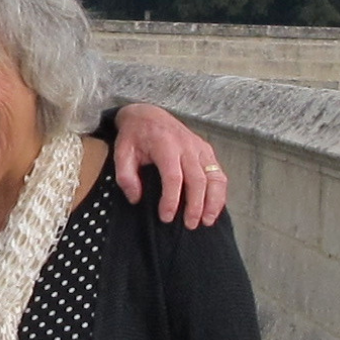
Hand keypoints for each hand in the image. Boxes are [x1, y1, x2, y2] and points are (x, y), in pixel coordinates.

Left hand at [113, 103, 226, 228]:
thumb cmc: (134, 136)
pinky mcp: (206, 150)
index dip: (171, 199)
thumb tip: (136, 199)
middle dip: (195, 205)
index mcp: (165, 145)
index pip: (173, 176)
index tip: (166, 216)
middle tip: (189, 225)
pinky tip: (213, 208)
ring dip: (213, 201)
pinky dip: (219, 193)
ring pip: (214, 177)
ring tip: (206, 221)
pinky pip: (218, 173)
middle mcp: (186, 145)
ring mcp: (199, 147)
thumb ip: (125, 176)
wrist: (148, 114)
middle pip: (197, 179)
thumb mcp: (121, 152)